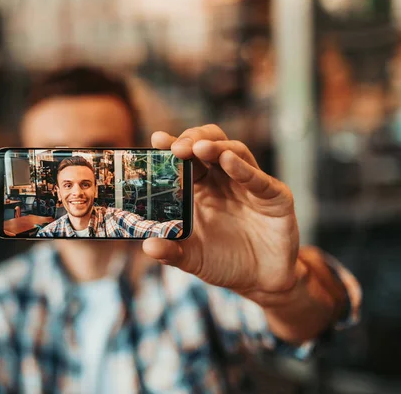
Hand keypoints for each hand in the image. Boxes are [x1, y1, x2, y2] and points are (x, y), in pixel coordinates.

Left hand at [143, 125, 300, 300]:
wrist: (259, 282)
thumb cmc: (222, 261)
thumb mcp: (192, 258)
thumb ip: (171, 252)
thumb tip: (147, 245)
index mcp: (200, 187)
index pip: (186, 158)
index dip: (172, 146)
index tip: (157, 140)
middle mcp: (224, 180)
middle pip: (210, 145)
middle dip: (193, 139)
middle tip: (177, 147)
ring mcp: (250, 185)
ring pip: (235, 152)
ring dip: (216, 147)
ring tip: (198, 147)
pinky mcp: (275, 197)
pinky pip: (259, 179)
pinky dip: (243, 169)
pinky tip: (228, 160)